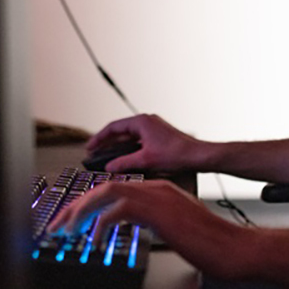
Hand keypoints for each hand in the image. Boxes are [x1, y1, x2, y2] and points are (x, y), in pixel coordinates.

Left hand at [46, 179, 253, 281]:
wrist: (234, 248)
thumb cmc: (211, 242)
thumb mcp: (174, 226)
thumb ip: (152, 220)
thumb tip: (132, 226)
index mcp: (158, 188)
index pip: (114, 188)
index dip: (88, 203)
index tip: (72, 220)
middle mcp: (155, 187)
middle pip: (104, 187)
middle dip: (76, 206)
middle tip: (59, 225)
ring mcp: (157, 197)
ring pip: (107, 193)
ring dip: (82, 212)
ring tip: (67, 230)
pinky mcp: (159, 212)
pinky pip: (120, 211)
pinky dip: (101, 224)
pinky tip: (95, 240)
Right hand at [86, 114, 209, 172]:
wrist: (198, 156)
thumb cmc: (177, 154)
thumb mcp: (145, 160)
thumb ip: (124, 163)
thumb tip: (110, 167)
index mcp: (141, 121)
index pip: (113, 127)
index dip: (99, 138)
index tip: (90, 147)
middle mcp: (147, 121)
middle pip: (120, 131)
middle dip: (107, 143)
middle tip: (95, 153)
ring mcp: (153, 128)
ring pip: (129, 137)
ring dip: (118, 147)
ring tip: (107, 157)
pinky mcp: (158, 137)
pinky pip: (138, 141)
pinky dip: (129, 149)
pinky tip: (125, 160)